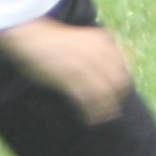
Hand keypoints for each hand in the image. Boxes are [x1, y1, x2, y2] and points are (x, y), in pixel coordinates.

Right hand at [0, 18, 134, 123]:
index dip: (124, 80)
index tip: (120, 92)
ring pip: (104, 93)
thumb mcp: (82, 39)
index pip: (124, 64)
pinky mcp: (69, 77)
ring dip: (105, 109)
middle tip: (113, 108)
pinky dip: (90, 111)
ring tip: (102, 118)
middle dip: (116, 97)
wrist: (31, 36)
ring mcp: (83, 65)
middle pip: (117, 81)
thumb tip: (110, 68)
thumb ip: (97, 50)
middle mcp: (96, 53)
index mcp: (101, 41)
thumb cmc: (53, 40)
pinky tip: (90, 119)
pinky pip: (86, 99)